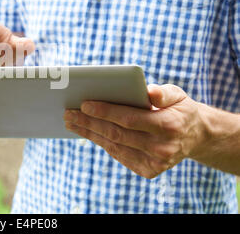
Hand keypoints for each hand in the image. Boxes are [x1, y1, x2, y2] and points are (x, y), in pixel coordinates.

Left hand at [64, 84, 209, 178]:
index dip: (105, 112)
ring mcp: (155, 163)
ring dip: (89, 133)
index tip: (83, 104)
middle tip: (68, 113)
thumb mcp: (177, 95)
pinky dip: (101, 142)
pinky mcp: (148, 170)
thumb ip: (162, 93)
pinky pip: (118, 154)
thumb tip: (148, 92)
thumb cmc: (179, 109)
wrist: (195, 136)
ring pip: (114, 146)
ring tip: (71, 122)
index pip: (129, 119)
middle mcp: (162, 148)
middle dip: (89, 123)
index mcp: (168, 126)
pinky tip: (88, 131)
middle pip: (116, 134)